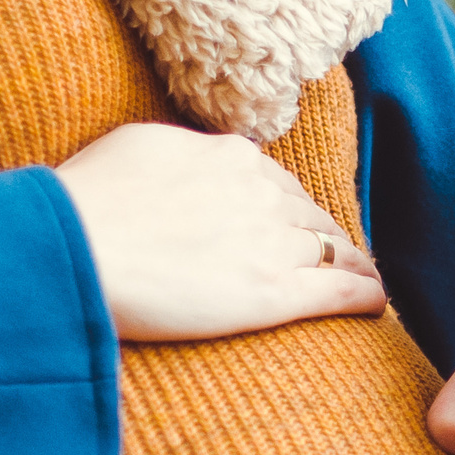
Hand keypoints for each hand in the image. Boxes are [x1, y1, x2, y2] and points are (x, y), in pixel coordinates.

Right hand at [54, 121, 384, 340]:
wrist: (75, 245)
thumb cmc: (85, 201)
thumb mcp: (138, 149)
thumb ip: (179, 154)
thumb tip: (190, 162)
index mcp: (230, 157)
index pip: (278, 183)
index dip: (290, 209)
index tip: (295, 225)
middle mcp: (261, 192)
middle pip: (312, 217)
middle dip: (326, 238)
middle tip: (337, 258)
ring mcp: (272, 242)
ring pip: (335, 250)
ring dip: (352, 266)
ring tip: (363, 282)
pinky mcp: (274, 292)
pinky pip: (342, 289)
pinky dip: (366, 295)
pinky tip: (378, 305)